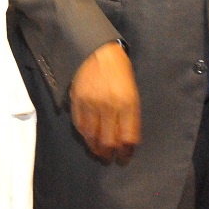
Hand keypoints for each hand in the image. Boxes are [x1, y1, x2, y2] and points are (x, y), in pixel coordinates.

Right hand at [69, 41, 139, 161]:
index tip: (125, 157)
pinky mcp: (76, 101)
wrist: (96, 50)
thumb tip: (125, 134)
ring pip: (92, 136)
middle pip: (109, 141)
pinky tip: (87, 137)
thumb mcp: (131, 89)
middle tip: (110, 158)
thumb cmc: (119, 68)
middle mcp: (110, 107)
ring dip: (95, 148)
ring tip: (98, 152)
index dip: (127, 151)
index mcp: (128, 103)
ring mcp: (91, 105)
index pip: (128, 137)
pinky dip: (84, 135)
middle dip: (110, 154)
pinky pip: (79, 125)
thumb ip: (130, 112)